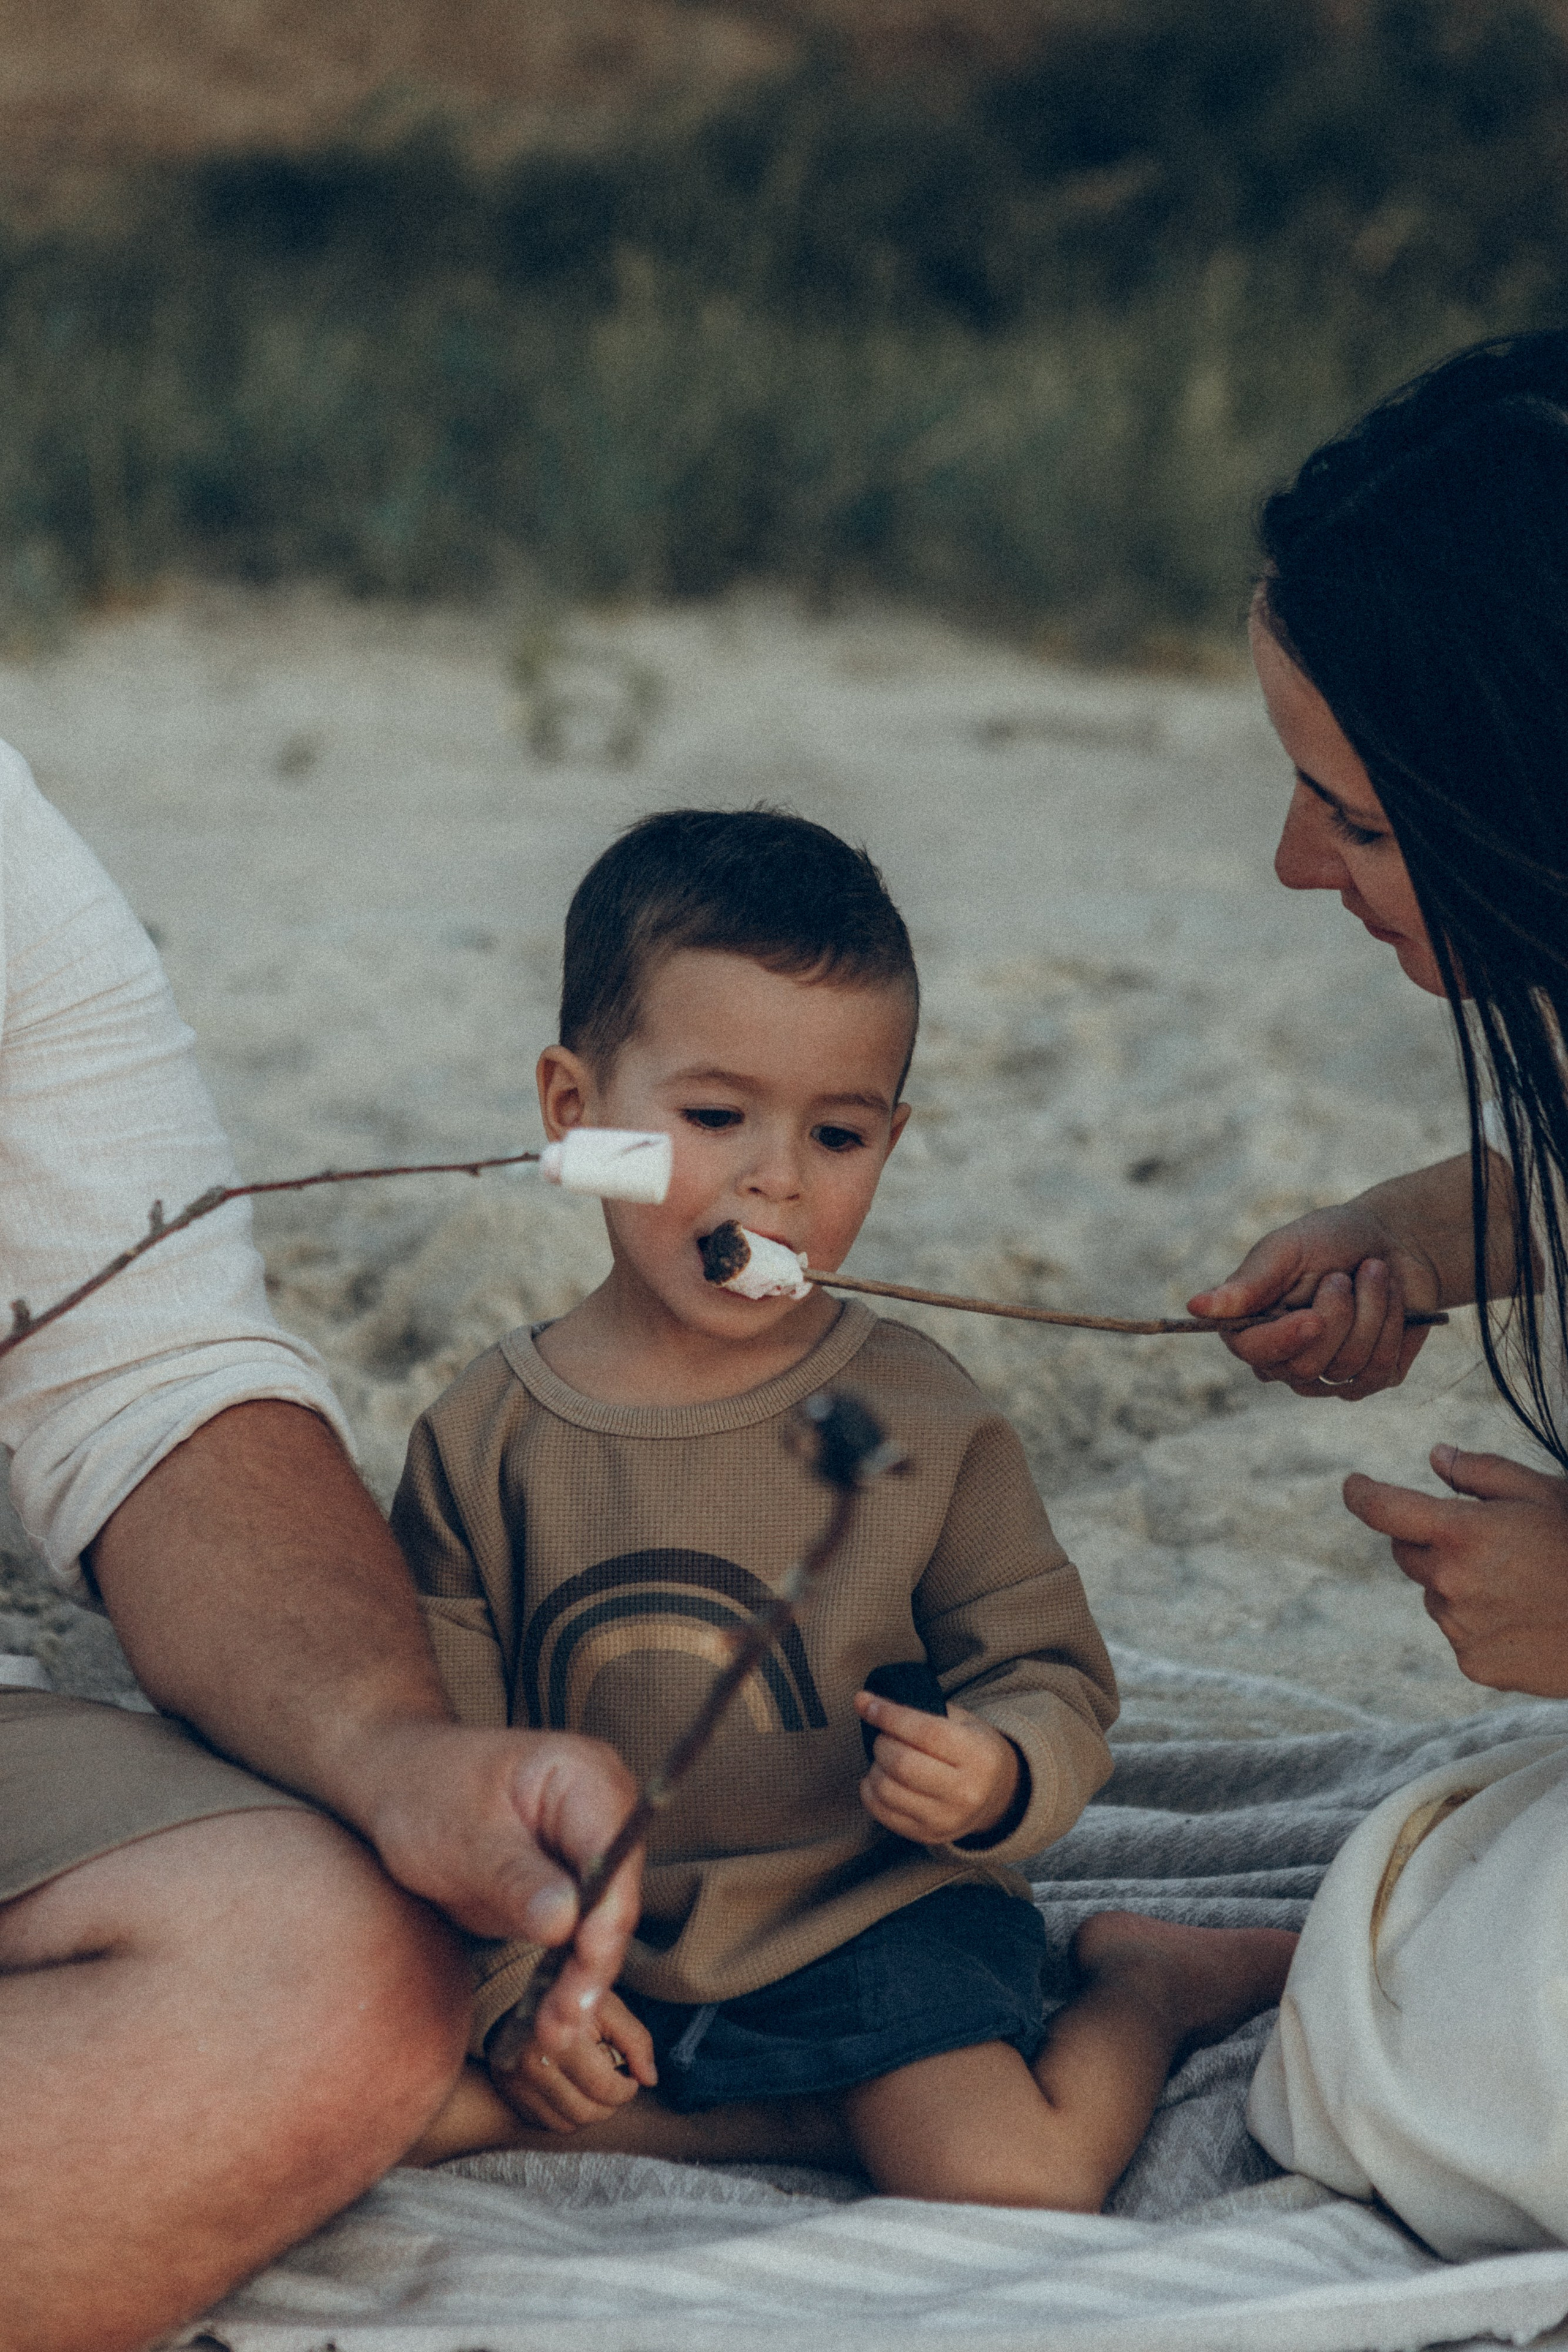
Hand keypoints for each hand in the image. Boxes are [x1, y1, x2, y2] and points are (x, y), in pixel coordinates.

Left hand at [358, 1722, 642, 2048]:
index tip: (582, 1968)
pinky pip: (578, 1933)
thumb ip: (515, 1877)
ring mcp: (586, 1848)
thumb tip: (565, 1923)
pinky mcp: (567, 1882)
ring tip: (553, 2033)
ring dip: (580, 1980)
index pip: (613, 1855)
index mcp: (584, 1777)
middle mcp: (600, 1810)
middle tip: (562, 2022)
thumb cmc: (426, 1792)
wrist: (398, 1786)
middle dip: (592, 1962)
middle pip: (616, 1895)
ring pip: (602, 1924)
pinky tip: (550, 2016)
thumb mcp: (463, 1837)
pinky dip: (564, 1973)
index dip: (605, 1917)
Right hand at [489, 1989, 657, 2132]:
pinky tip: (570, 2089)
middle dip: (609, 2104)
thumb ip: (636, 2041)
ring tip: (591, 2085)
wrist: (523, 2000)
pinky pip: (548, 2125)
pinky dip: (566, 2114)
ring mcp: (516, 2082)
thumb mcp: (608, 2008)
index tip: (630, 2079)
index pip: (602, 2087)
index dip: (625, 2089)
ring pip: (568, 2124)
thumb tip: (649, 2079)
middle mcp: (532, 2063)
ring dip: (589, 2111)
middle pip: (586, 2112)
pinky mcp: (509, 2095)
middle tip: (613, 2083)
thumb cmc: (573, 2005)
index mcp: (560, 2037)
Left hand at [855, 1694, 1022, 1843]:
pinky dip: (870, 1792)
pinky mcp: (927, 1835)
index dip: (889, 1715)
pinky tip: (878, 1779)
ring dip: (875, 1768)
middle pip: (902, 1763)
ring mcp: (946, 1819)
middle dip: (882, 1743)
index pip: (925, 1732)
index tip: (866, 1703)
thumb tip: (864, 1702)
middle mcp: (965, 1792)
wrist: (996, 1796)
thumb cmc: (972, 1749)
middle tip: (885, 1737)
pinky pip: (882, 1814)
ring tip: (884, 1759)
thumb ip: (919, 1710)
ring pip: (887, 1790)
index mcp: (978, 1756)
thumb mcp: (962, 1722)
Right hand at [1187, 1201, 1439, 1398]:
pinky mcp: (1369, 1377)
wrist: (1393, 1239)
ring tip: (1373, 1274)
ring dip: (1371, 1312)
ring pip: (1347, 1369)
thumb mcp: (1287, 1250)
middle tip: (1343, 1275)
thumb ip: (1247, 1284)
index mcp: (1253, 1325)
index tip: (1312, 1318)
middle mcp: (1285, 1357)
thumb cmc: (1331, 1239)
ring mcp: (1327, 1374)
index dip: (1283, 1341)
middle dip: (1337, 1316)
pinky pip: (1380, 1370)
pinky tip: (1389, 1300)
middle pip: (1305, 1367)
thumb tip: (1195, 1307)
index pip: (1254, 1352)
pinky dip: (1392, 1327)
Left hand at [1345, 1444, 1567, 1694]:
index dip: (1362, 1493)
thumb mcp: (1542, 1493)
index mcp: (1461, 1534)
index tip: (1354, 1485)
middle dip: (1430, 1542)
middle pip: (1408, 1554)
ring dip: (1457, 1585)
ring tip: (1520, 1585)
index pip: (1384, 1509)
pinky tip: (1525, 1617)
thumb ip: (1481, 1472)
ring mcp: (1460, 1629)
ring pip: (1436, 1596)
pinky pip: (1460, 1634)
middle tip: (1484, 1541)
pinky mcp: (1475, 1665)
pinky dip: (1479, 1623)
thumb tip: (1436, 1457)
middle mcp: (1450, 1584)